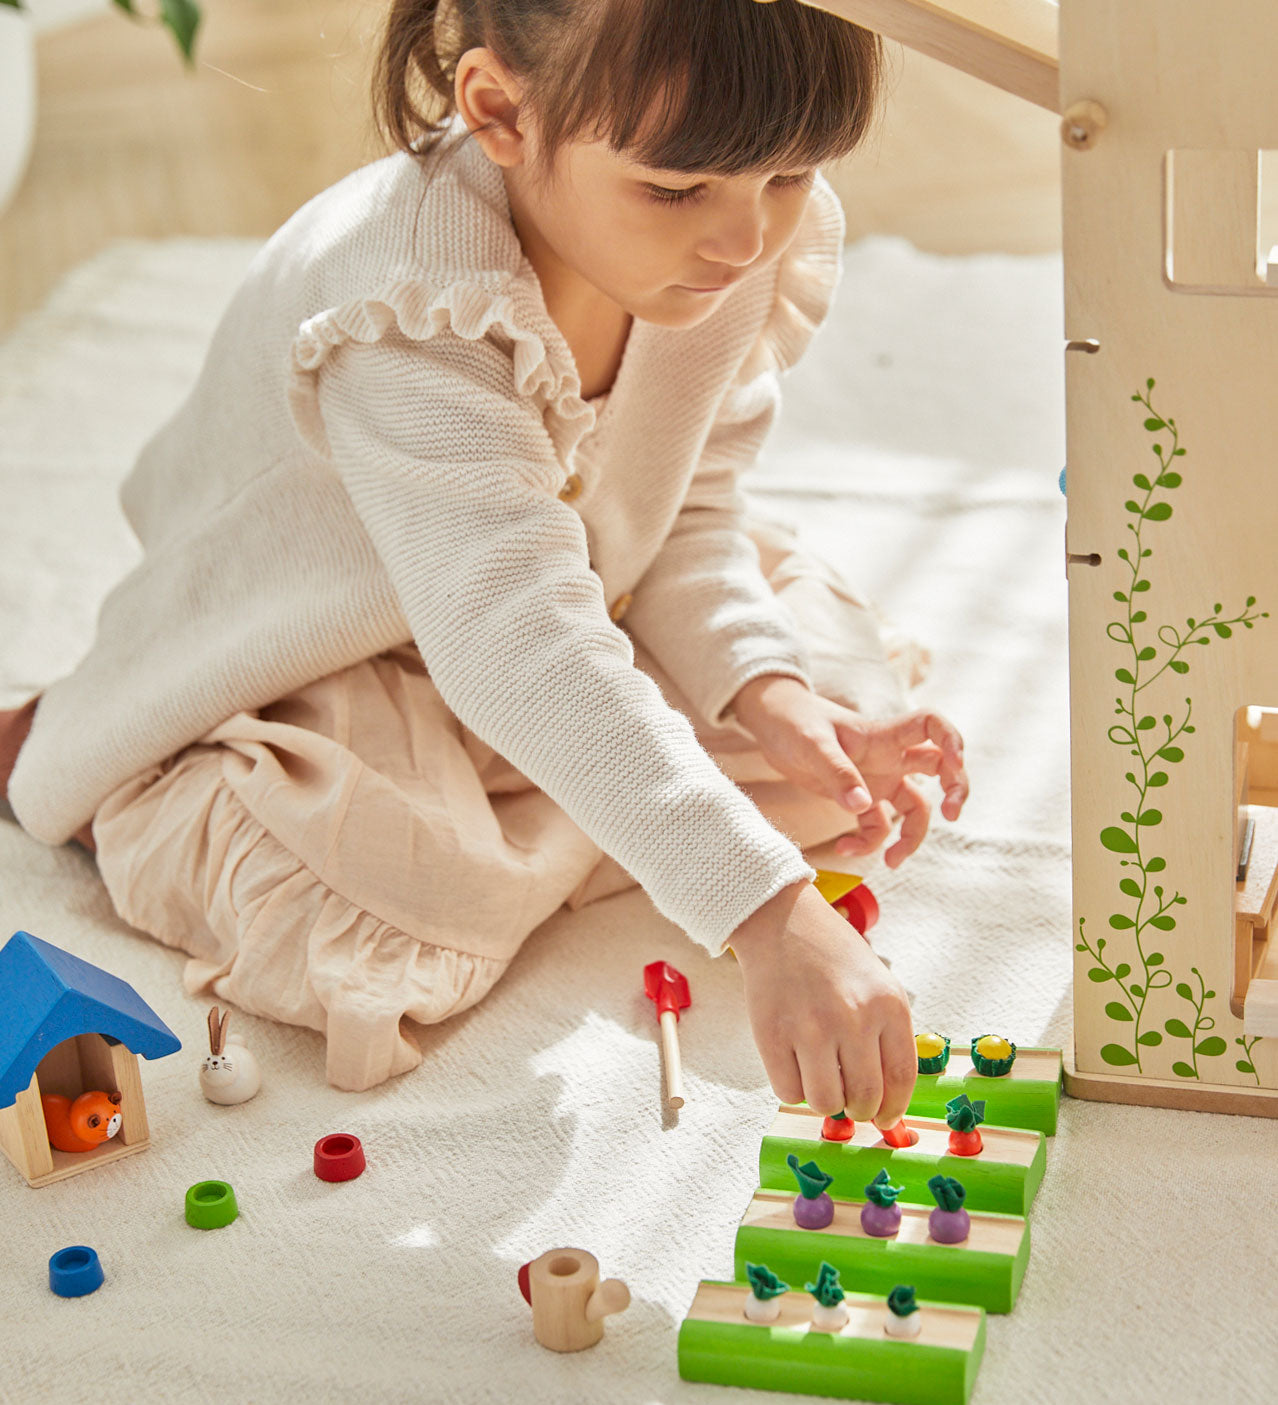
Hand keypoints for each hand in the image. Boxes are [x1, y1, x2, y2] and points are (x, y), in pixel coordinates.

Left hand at [730, 675, 967, 866]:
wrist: (772, 725)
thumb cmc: (794, 722)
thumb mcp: (812, 744)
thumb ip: (837, 772)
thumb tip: (861, 807)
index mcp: (883, 735)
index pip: (931, 725)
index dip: (952, 739)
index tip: (956, 762)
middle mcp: (889, 757)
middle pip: (940, 769)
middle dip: (955, 790)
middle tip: (951, 815)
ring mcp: (877, 779)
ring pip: (914, 808)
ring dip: (911, 836)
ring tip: (892, 861)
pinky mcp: (859, 798)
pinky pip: (877, 826)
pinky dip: (868, 842)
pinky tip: (844, 848)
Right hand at [731, 880, 915, 1126]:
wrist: (782, 922)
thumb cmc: (832, 956)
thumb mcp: (878, 985)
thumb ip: (886, 1036)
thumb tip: (885, 1101)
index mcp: (888, 1005)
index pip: (901, 1079)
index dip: (893, 1108)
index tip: (884, 1117)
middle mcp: (853, 1018)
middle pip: (864, 1097)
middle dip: (859, 1109)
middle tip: (850, 1101)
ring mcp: (810, 1028)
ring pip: (826, 1102)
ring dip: (826, 1100)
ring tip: (821, 1077)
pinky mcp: (772, 1035)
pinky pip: (788, 1091)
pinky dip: (793, 1087)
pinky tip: (795, 1064)